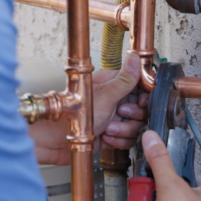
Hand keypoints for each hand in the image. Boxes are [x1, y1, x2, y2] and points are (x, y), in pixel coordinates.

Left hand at [29, 54, 147, 164]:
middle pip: (141, 108)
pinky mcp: (112, 134)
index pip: (140, 86)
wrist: (56, 141)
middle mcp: (114, 100)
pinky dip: (119, 141)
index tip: (141, 102)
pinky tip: (107, 138)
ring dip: (124, 130)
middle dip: (134, 116)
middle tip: (120, 114)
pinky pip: (129, 138)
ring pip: (136, 125)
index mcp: (112, 85)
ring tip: (109, 129)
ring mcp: (113, 117)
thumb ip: (125, 79)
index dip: (144, 96)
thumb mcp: (105, 95)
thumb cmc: (74, 116)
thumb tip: (134, 58)